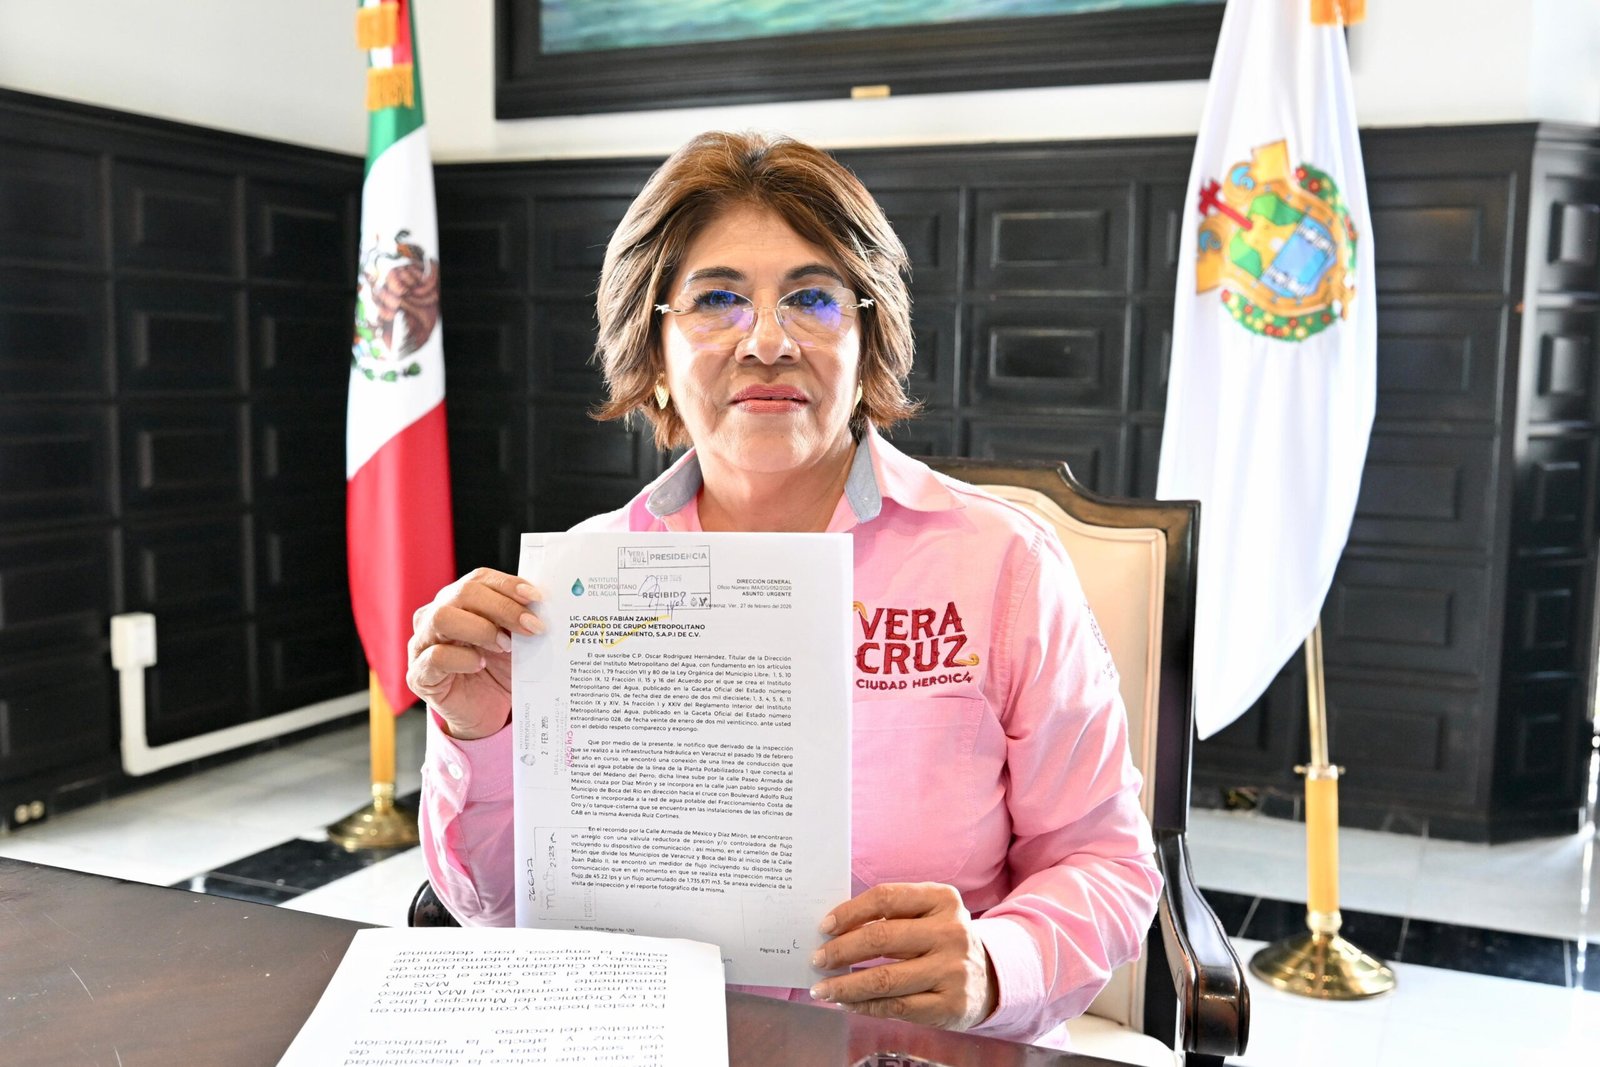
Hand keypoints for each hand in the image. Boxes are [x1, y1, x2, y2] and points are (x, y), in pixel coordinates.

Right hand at [406, 567, 542, 739]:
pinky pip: (436, 656)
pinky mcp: (419, 674)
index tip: (537, 598)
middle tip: (531, 627)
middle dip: (503, 608)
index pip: (479, 579)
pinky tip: (481, 664)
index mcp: (458, 600)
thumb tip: (542, 605)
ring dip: (481, 629)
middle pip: (463, 593)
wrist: (488, 713)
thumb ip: (520, 620)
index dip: (508, 585)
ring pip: (443, 618)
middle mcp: (435, 615)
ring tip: (505, 645)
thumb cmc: (499, 671)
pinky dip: (463, 658)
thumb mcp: (516, 641)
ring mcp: (422, 644)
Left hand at [809, 882, 997, 1030]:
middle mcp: (952, 931)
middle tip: (817, 960)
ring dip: (845, 986)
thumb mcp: (926, 916)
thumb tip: (833, 931)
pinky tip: (848, 1003)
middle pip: (882, 938)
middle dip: (841, 950)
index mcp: (943, 899)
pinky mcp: (952, 1004)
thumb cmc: (939, 942)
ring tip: (823, 989)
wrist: (987, 980)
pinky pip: (896, 1007)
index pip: (886, 898)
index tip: (824, 927)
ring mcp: (954, 970)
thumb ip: (889, 916)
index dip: (850, 912)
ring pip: (885, 978)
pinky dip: (865, 1006)